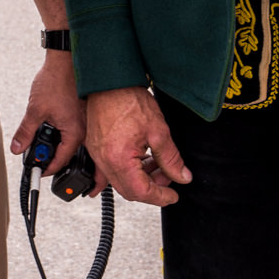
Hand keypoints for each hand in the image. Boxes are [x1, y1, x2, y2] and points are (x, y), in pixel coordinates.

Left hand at [11, 53, 86, 175]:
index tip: (38, 170)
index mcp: (75, 132)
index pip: (62, 160)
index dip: (47, 168)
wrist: (65, 61)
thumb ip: (25, 132)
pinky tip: (53, 129)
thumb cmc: (55, 81)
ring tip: (44, 143)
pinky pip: (76, 132)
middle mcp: (85, 130)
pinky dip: (64, 135)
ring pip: (74, 144)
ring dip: (59, 146)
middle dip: (55, 159)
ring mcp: (86, 122)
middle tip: (40, 158)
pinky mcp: (84, 114)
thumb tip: (17, 148)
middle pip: (70, 155)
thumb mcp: (35, 110)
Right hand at [86, 86, 191, 206]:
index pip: (141, 192)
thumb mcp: (159, 131)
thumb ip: (171, 159)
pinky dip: (129, 169)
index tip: (173, 196)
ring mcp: (97, 155)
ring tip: (158, 164)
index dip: (160, 197)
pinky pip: (112, 169)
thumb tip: (182, 176)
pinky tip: (142, 158)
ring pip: (121, 180)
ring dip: (141, 178)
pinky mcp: (96, 148)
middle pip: (129, 191)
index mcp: (118, 159)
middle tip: (168, 177)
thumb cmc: (130, 100)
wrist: (110, 82)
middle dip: (151, 188)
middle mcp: (104, 161)